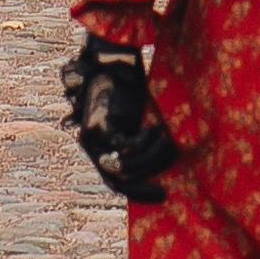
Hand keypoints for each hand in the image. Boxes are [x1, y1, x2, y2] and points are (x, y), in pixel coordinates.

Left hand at [60, 34, 179, 203]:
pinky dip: (143, 141)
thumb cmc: (128, 94)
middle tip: (164, 192)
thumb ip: (141, 144)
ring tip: (167, 143)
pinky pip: (125, 147)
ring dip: (149, 158)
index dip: (137, 191)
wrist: (115, 64)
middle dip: (141, 188)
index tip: (160, 194)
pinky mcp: (100, 125)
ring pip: (122, 166)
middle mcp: (91, 146)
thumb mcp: (135, 124)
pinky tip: (156, 128)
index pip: (115, 181)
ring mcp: (92, 137)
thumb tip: (165, 162)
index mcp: (99, 148)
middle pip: (115, 180)